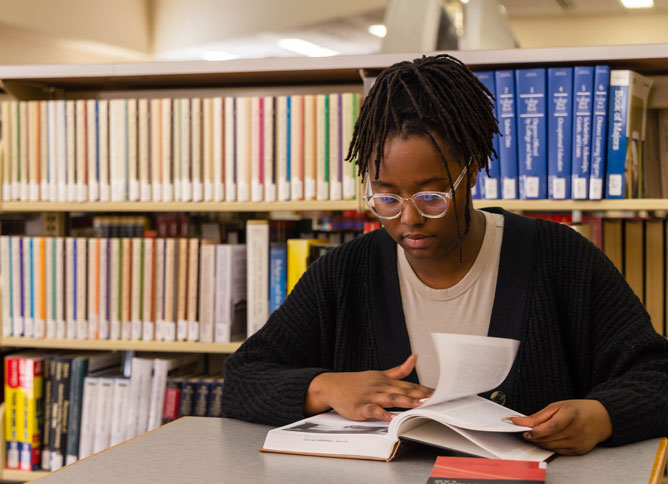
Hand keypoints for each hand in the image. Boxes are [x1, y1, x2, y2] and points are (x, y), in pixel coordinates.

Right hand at [304, 354, 433, 421]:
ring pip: (391, 398)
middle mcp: (381, 387)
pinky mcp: (361, 406)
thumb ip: (399, 370)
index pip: (410, 385)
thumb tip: (415, 357)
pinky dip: (382, 413)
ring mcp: (371, 396)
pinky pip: (373, 410)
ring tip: (419, 406)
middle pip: (403, 391)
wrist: (332, 385)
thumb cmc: (357, 383)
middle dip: (420, 396)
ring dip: (406, 402)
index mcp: (387, 381)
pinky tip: (391, 418)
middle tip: (436, 399)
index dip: (425, 389)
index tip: (441, 393)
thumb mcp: (379, 374)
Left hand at [510, 399, 612, 454]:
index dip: (536, 431)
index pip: (551, 426)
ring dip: (539, 442)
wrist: (601, 419)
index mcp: (571, 414)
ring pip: (550, 446)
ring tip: (534, 434)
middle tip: (524, 432)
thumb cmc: (578, 410)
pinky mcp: (578, 451)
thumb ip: (538, 416)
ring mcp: (578, 442)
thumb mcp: (557, 406)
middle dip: (533, 436)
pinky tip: (547, 439)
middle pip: (548, 438)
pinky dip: (549, 446)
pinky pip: (557, 451)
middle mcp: (576, 430)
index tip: (524, 431)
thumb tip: (519, 422)